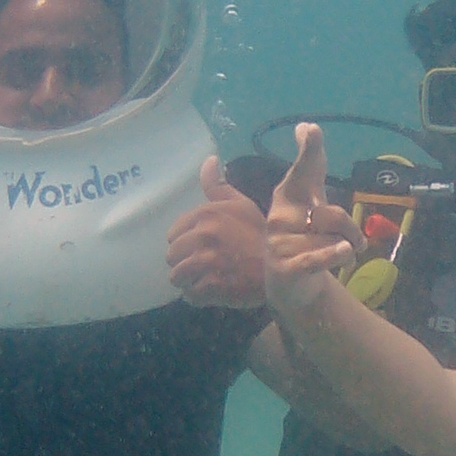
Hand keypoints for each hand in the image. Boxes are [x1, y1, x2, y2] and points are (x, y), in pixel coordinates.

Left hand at [166, 156, 268, 307]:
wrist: (284, 265)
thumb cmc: (260, 234)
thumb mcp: (241, 205)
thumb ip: (218, 186)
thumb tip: (209, 159)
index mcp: (206, 214)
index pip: (173, 234)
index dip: (186, 243)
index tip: (202, 248)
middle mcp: (202, 236)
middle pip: (172, 256)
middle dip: (186, 262)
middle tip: (205, 266)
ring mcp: (205, 262)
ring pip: (177, 276)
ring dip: (189, 280)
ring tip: (207, 279)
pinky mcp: (211, 287)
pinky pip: (190, 294)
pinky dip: (198, 296)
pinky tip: (212, 291)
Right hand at [265, 123, 362, 314]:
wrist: (291, 284)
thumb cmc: (305, 235)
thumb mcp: (311, 201)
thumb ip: (312, 166)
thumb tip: (306, 125)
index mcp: (288, 195)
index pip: (302, 170)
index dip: (309, 151)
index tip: (311, 130)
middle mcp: (279, 216)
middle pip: (333, 215)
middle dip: (352, 230)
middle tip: (354, 242)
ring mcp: (279, 242)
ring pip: (333, 240)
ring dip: (346, 251)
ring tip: (337, 256)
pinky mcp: (284, 267)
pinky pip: (320, 257)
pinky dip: (337, 256)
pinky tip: (345, 255)